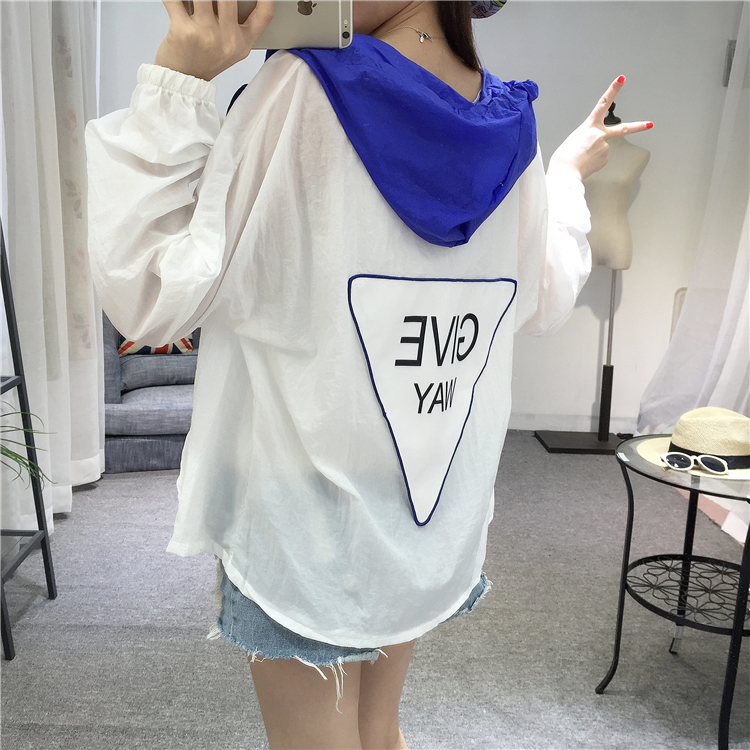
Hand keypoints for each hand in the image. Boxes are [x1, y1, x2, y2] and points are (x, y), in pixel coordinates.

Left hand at [153, 0, 273, 80]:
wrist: (184, 80)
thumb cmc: (205, 59)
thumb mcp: (232, 48)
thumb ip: (238, 24)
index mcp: (243, 42)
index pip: (264, 15)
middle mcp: (227, 39)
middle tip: (213, 2)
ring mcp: (206, 34)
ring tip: (194, 0)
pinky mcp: (183, 31)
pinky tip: (175, 0)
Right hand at [548, 76, 652, 181]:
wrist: (566, 172)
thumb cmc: (565, 157)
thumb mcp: (574, 139)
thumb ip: (587, 138)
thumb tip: (596, 147)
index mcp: (590, 125)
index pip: (603, 103)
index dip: (613, 90)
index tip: (620, 80)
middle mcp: (600, 135)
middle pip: (623, 128)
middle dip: (639, 126)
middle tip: (650, 124)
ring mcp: (604, 147)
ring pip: (602, 149)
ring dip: (593, 154)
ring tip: (582, 158)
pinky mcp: (605, 159)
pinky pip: (600, 159)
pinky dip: (593, 162)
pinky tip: (586, 163)